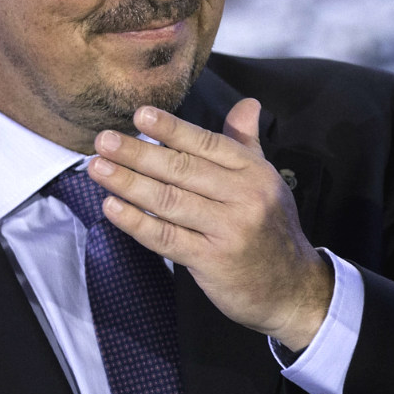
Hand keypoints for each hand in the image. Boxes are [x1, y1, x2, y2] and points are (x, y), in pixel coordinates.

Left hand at [89, 98, 332, 351]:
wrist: (295, 290)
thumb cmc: (272, 230)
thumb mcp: (266, 181)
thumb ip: (247, 142)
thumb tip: (247, 104)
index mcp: (254, 172)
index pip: (207, 143)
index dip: (171, 129)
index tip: (139, 115)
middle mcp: (244, 196)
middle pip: (182, 169)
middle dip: (138, 153)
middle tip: (103, 140)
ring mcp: (228, 229)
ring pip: (170, 200)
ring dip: (128, 183)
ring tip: (98, 168)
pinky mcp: (212, 260)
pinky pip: (166, 237)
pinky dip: (136, 221)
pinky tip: (112, 207)